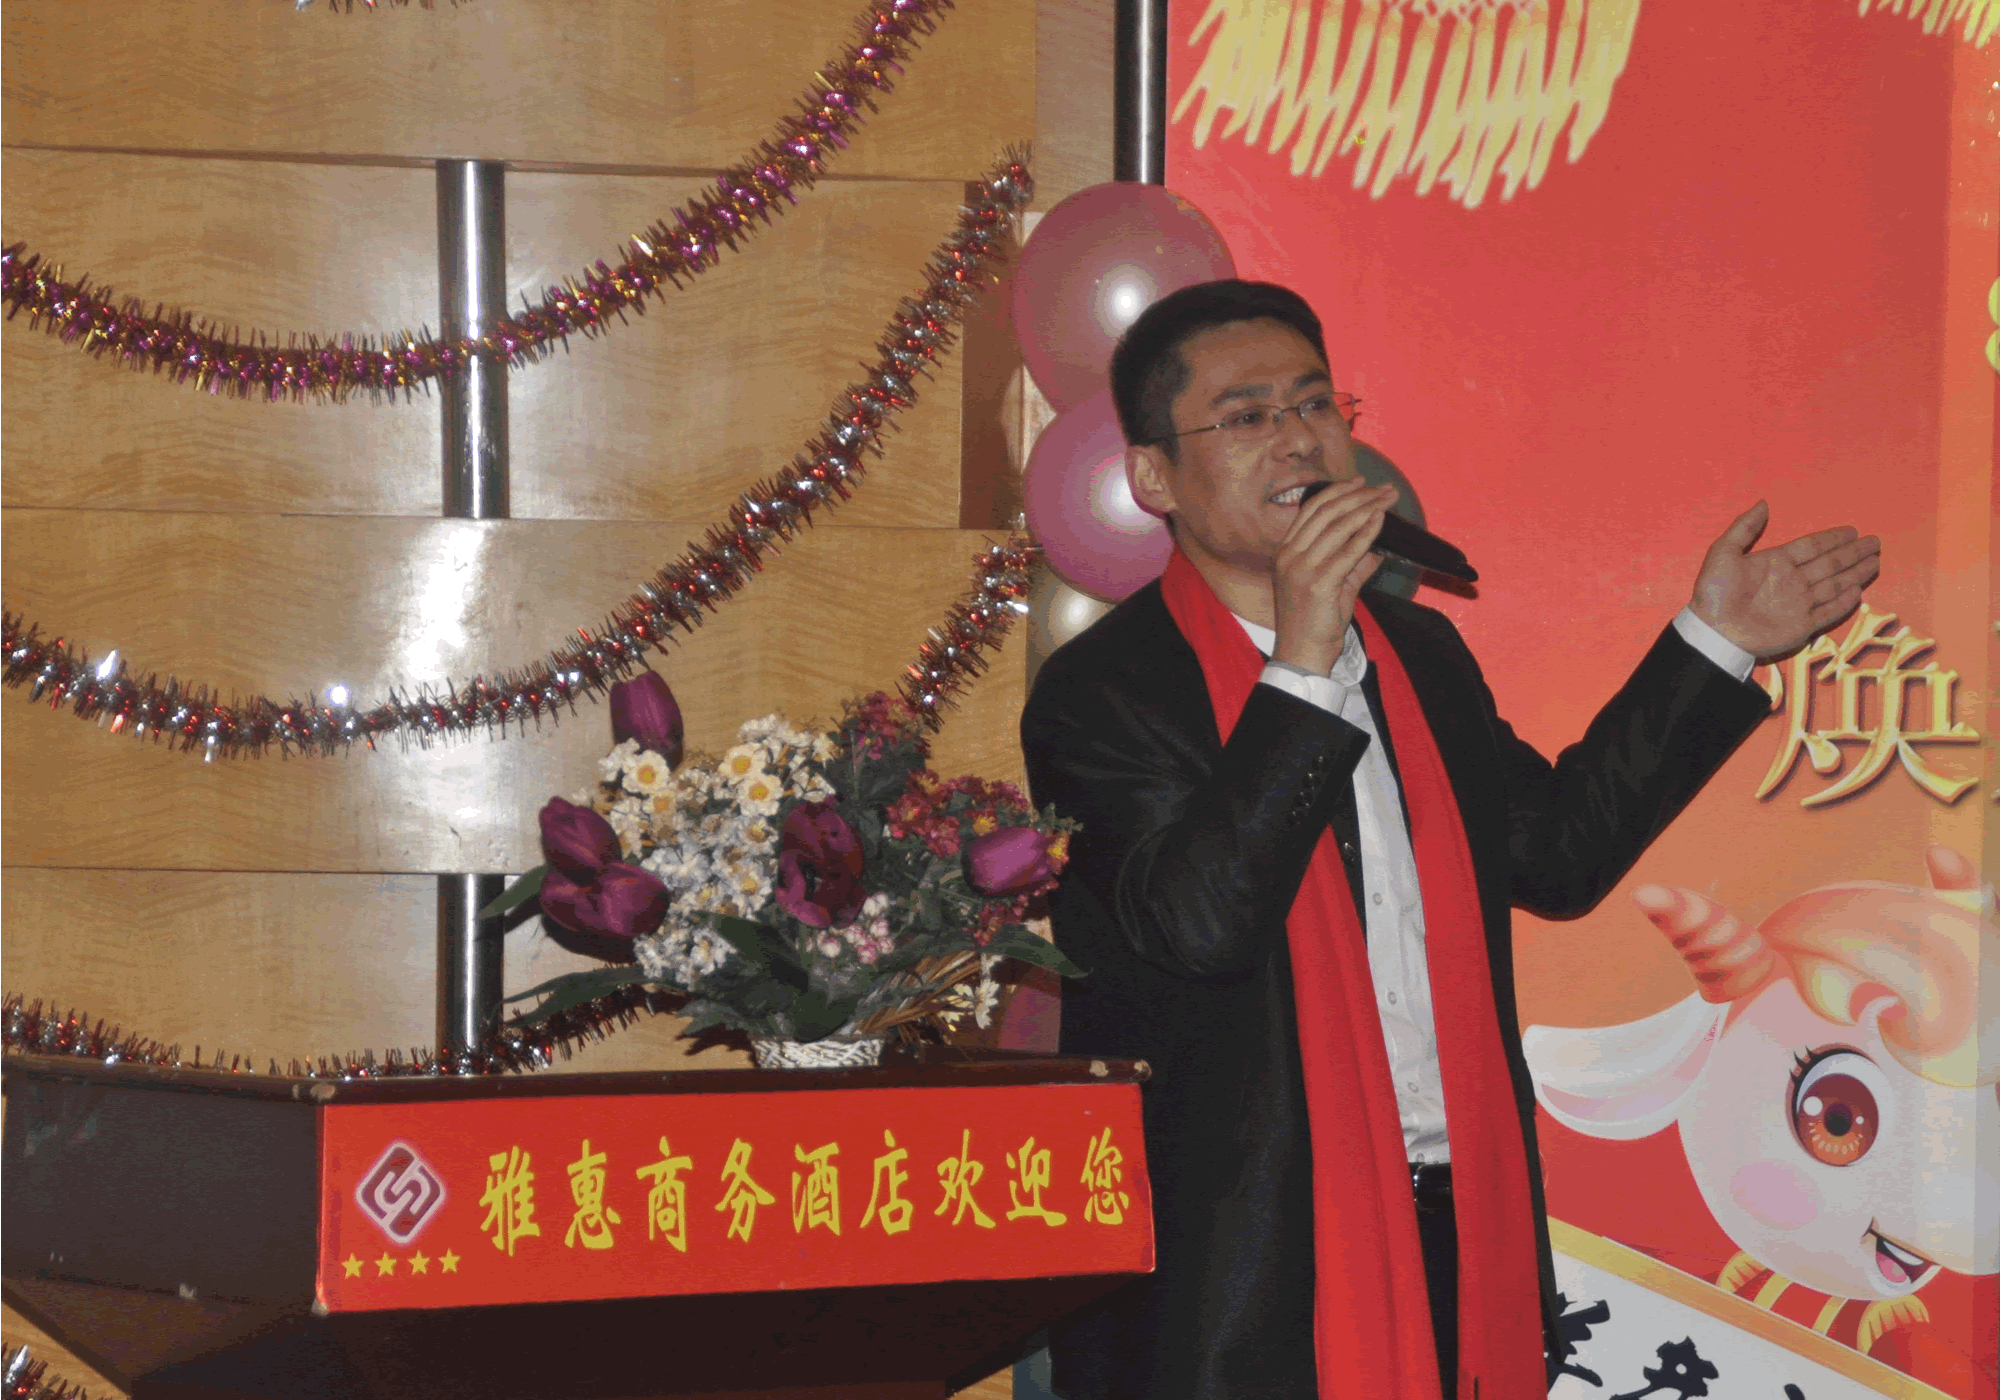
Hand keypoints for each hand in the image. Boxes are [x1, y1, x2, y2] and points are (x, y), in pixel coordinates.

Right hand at [1270, 480, 1396, 674]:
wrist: (1301, 654)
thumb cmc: (1314, 623)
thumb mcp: (1333, 586)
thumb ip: (1353, 564)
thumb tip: (1377, 546)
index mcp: (1285, 552)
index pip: (1310, 510)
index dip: (1337, 492)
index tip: (1360, 482)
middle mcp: (1289, 556)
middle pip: (1325, 513)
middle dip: (1358, 495)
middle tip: (1383, 489)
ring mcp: (1301, 569)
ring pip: (1337, 527)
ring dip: (1366, 508)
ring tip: (1387, 499)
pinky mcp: (1318, 583)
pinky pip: (1347, 550)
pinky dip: (1366, 532)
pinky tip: (1380, 521)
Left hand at [1689, 501, 1880, 659]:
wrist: (1713, 631)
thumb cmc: (1715, 592)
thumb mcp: (1724, 553)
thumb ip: (1744, 528)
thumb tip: (1763, 503)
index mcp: (1776, 562)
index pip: (1812, 546)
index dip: (1832, 538)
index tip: (1852, 530)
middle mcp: (1792, 581)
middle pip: (1830, 563)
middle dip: (1853, 553)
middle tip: (1875, 541)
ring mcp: (1798, 603)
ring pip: (1834, 584)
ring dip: (1855, 573)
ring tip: (1875, 561)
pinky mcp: (1801, 626)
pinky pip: (1828, 612)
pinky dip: (1843, 603)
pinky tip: (1858, 591)